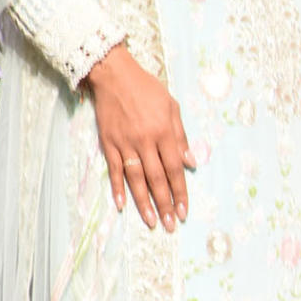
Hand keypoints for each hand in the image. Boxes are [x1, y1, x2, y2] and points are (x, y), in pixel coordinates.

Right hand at [85, 44, 194, 230]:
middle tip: (171, 225)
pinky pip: (114, 170)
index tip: (185, 210)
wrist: (114, 75)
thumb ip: (181, 136)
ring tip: (152, 222)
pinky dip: (117, 188)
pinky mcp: (109, 143)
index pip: (175, 169)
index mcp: (164, 132)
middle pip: (157, 179)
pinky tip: (122, 205)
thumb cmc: (147, 89)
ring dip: (144, 203)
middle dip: (165, 204)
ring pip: (136, 179)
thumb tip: (191, 163)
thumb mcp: (172, 106)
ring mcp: (125, 144)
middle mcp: (145, 141)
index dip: (181, 192)